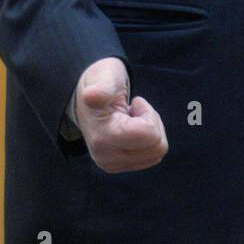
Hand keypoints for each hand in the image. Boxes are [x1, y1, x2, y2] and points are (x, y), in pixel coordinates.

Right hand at [74, 56, 168, 172]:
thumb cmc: (101, 82)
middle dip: (152, 122)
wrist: (86, 98)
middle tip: (135, 110)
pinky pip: (151, 158)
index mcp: (102, 136)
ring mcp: (110, 164)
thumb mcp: (104, 76)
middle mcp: (105, 157)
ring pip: (156, 153)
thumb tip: (91, 95)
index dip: (149, 113)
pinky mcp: (117, 167)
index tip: (135, 102)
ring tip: (133, 118)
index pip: (149, 135)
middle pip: (157, 147)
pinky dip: (148, 141)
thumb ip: (102, 87)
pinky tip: (132, 129)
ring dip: (151, 131)